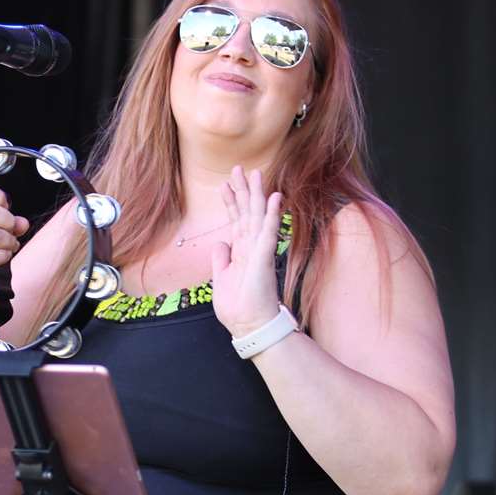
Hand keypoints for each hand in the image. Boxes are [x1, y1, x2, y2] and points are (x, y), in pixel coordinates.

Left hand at [210, 165, 286, 337]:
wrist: (248, 325)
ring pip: (258, 216)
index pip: (235, 220)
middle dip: (242, 190)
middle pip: (247, 213)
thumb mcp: (221, 278)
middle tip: (238, 169)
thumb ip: (221, 259)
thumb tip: (220, 243)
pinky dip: (271, 215)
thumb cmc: (237, 306)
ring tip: (256, 174)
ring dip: (257, 195)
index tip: (225, 185)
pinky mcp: (264, 258)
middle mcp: (251, 247)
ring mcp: (259, 251)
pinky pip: (269, 232)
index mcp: (240, 251)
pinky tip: (275, 198)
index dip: (230, 202)